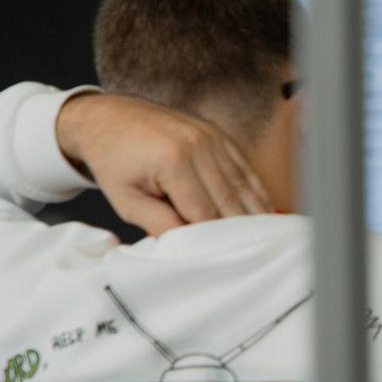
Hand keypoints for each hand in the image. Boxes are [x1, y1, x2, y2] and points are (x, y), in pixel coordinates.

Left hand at [55, 92, 270, 236]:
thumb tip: (192, 248)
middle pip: (231, 199)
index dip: (219, 240)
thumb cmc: (114, 161)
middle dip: (245, 231)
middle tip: (261, 257)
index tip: (232, 263)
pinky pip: (243, 168)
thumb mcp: (127, 201)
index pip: (205, 213)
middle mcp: (198, 146)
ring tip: (272, 240)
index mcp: (173, 161)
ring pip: (243, 184)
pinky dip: (255, 190)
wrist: (109, 118)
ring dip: (257, 213)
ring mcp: (211, 137)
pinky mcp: (217, 135)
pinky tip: (265, 211)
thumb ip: (160, 225)